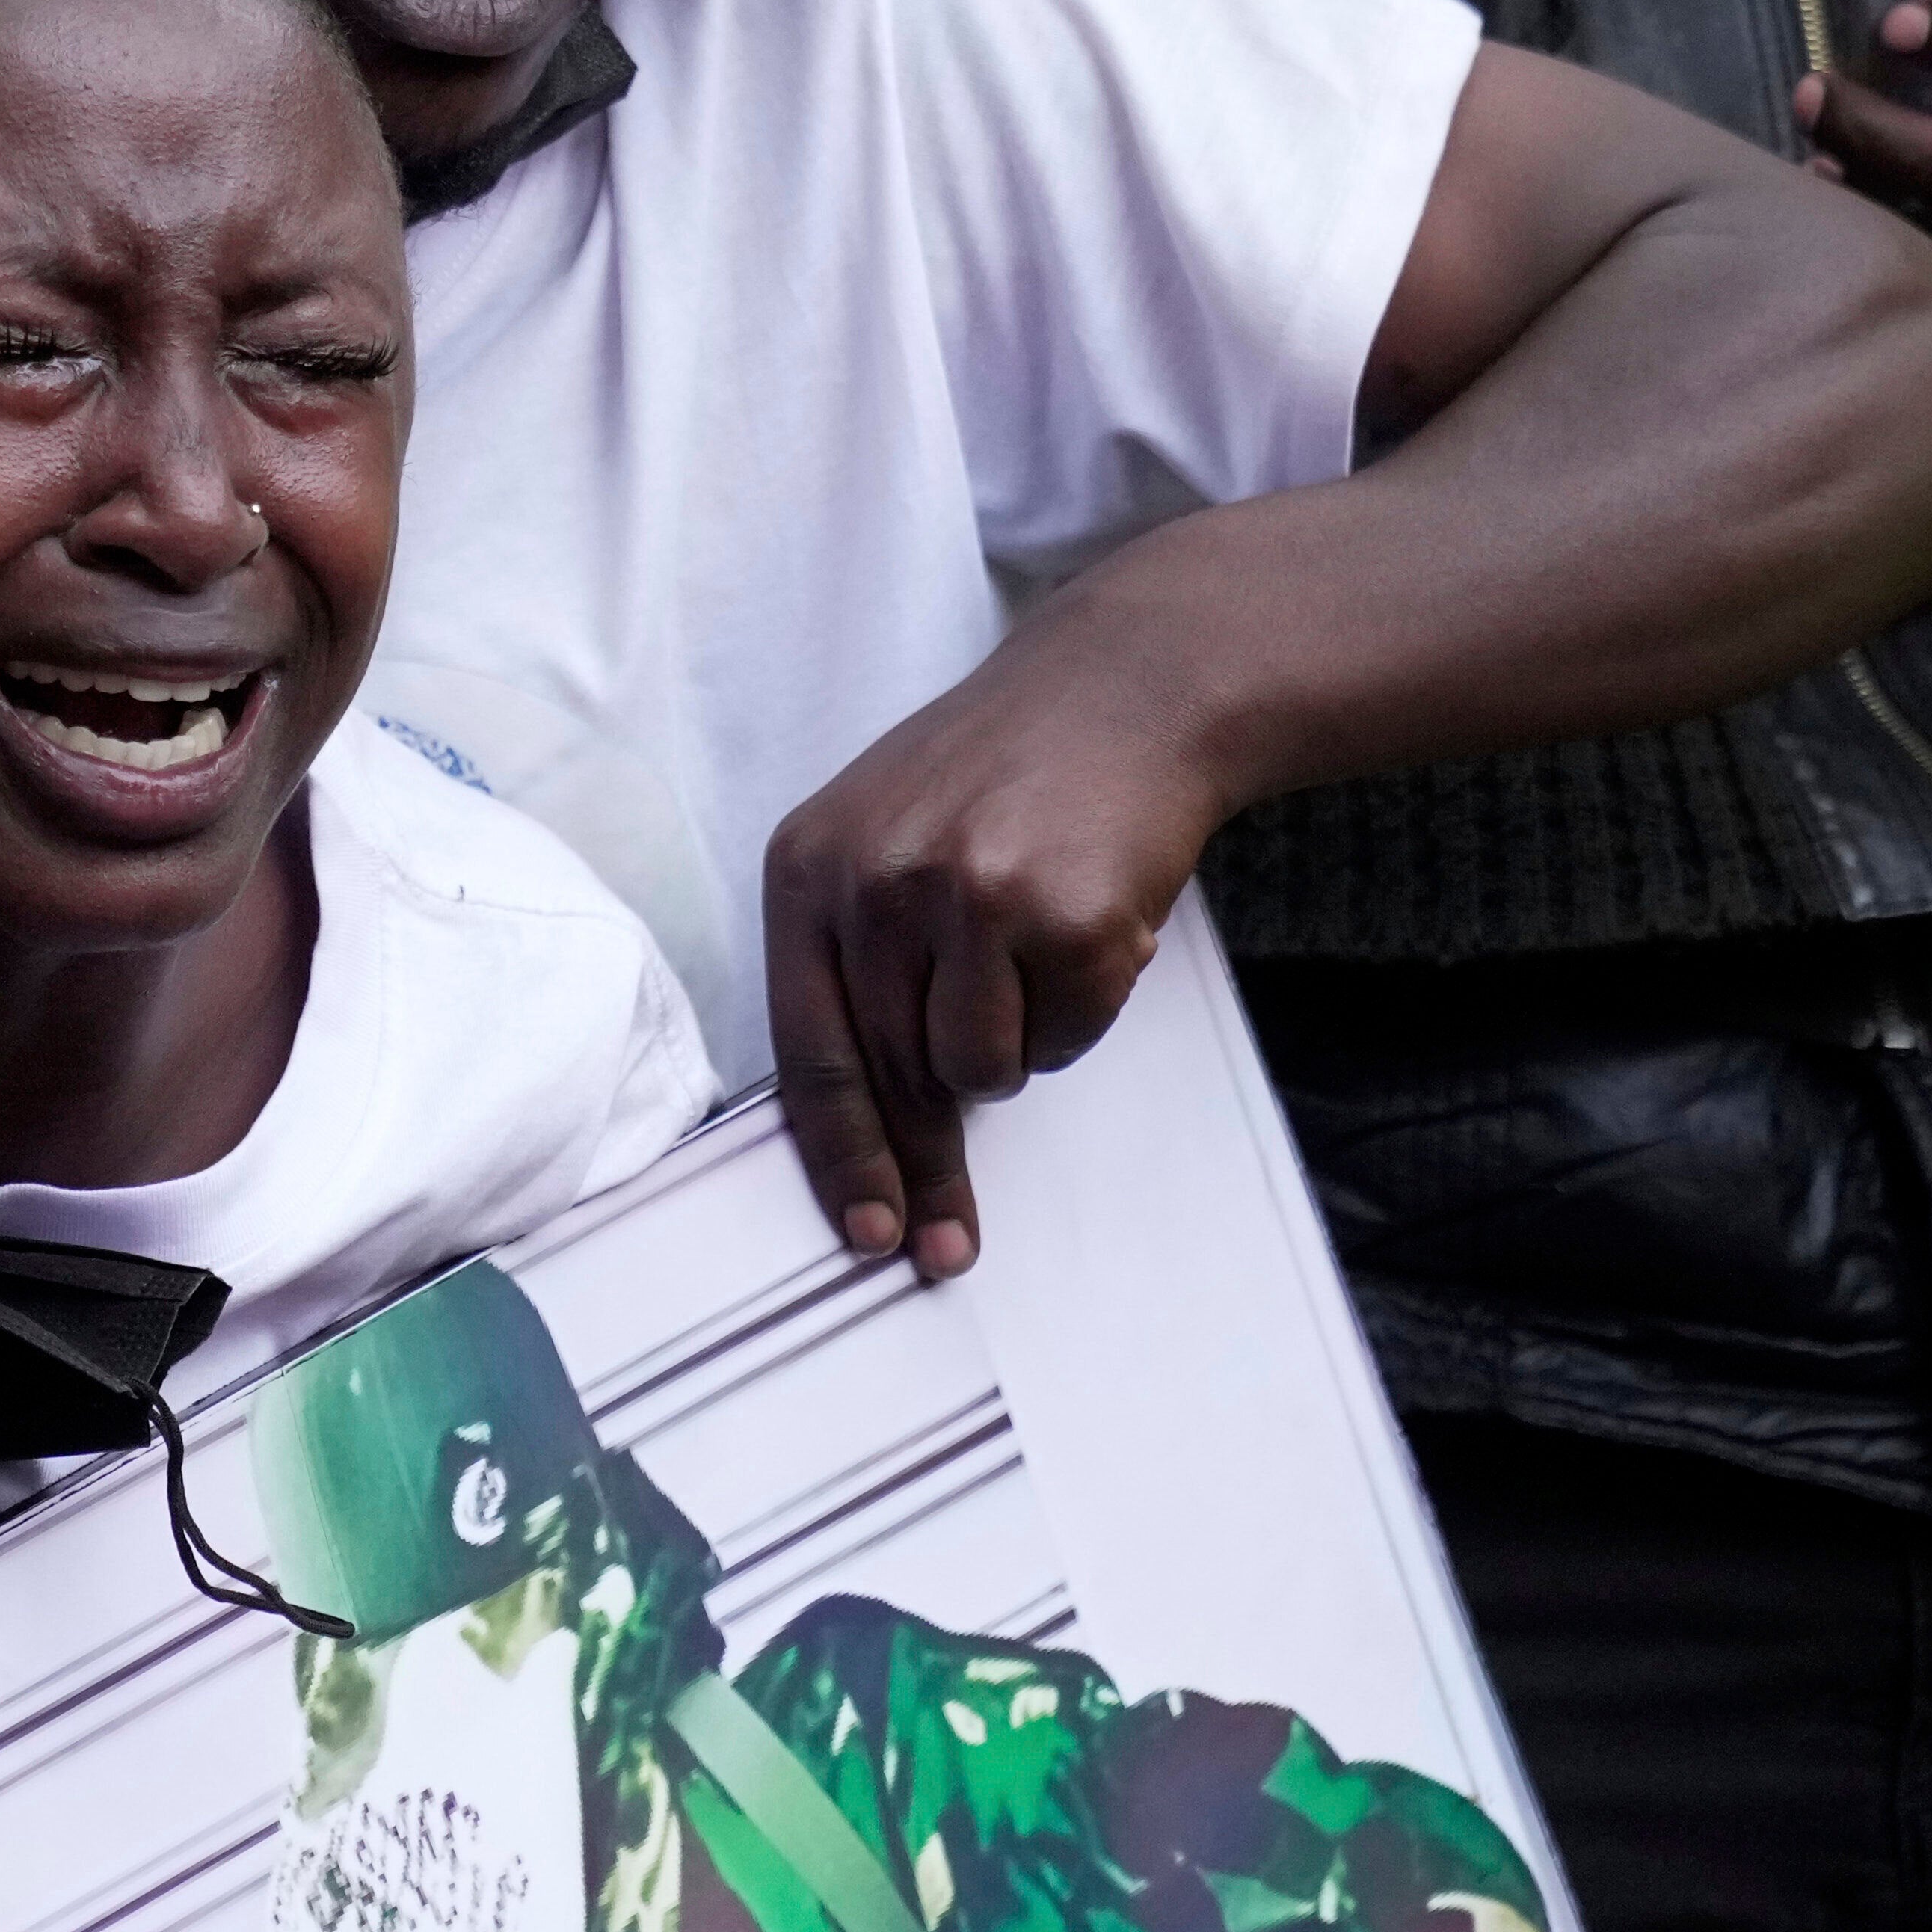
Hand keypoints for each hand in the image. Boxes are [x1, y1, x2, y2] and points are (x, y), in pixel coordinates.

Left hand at [762, 633, 1235, 1277]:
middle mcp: (874, 881)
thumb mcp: (885, 841)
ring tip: (1034, 960)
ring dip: (1016, 1047)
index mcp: (808, 867)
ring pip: (979, 1072)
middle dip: (925, 1168)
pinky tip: (1090, 927)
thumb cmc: (1003, 778)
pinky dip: (1083, 1010)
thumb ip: (858, 964)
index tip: (864, 1235)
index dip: (840, 1159)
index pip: (808, 1051)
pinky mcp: (1062, 915)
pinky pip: (1065, 1039)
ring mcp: (967, 897)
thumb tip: (868, 1123)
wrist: (1123, 688)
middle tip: (948, 1243)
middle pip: (891, 1080)